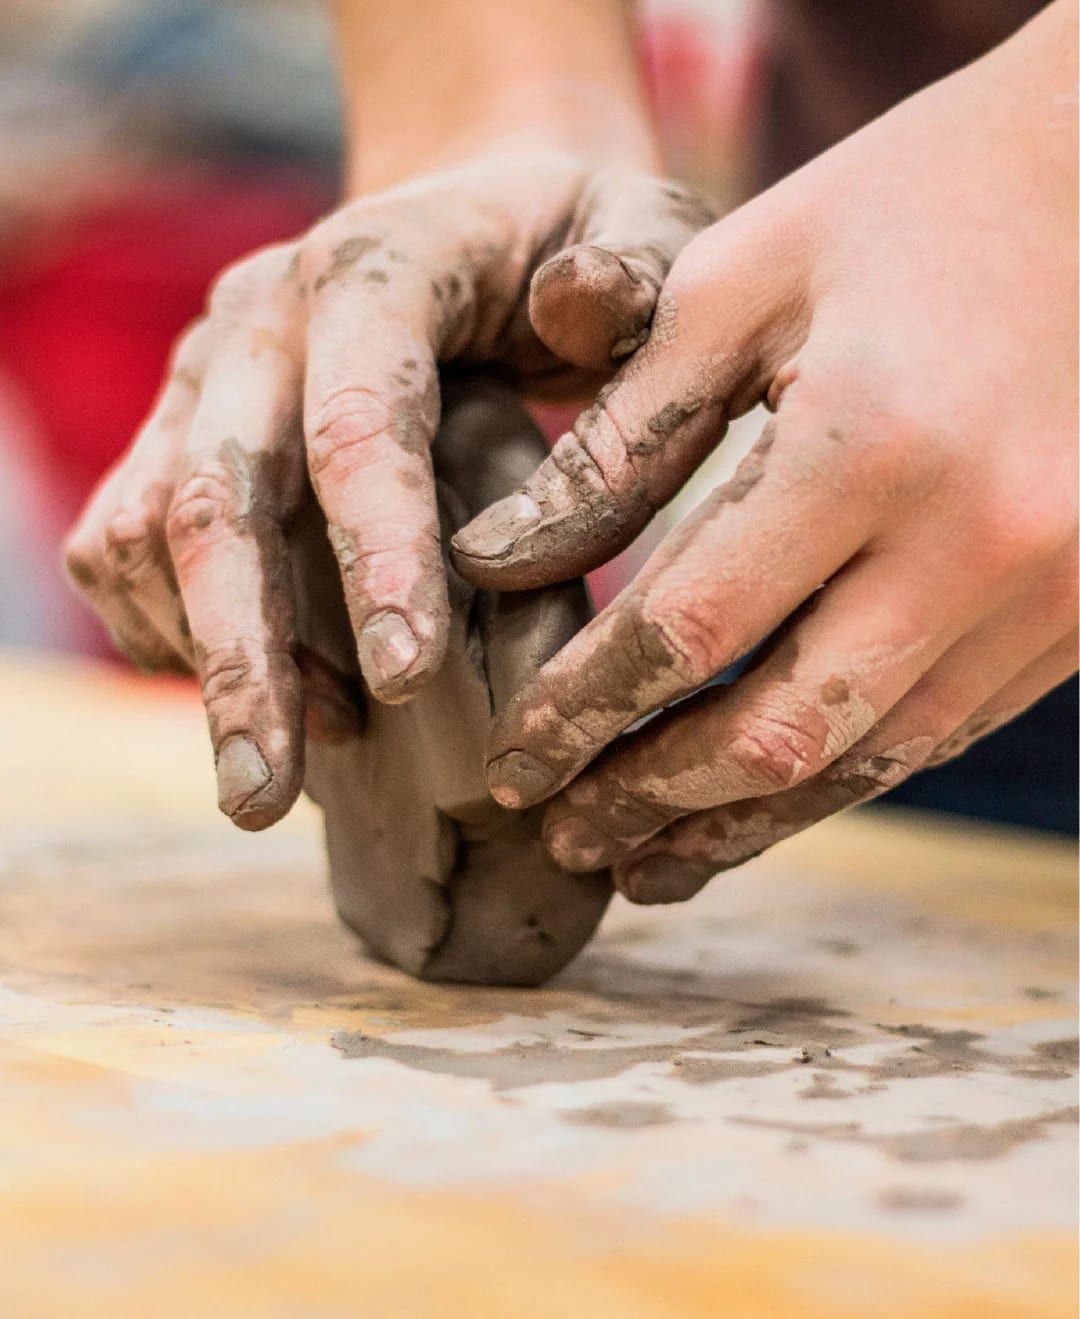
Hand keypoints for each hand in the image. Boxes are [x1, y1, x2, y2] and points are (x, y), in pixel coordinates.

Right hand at [64, 153, 711, 828]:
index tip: (406, 683)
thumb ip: (635, 271)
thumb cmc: (570, 242)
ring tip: (282, 770)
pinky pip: (124, 543)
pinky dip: (168, 633)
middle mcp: (261, 322)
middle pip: (216, 498)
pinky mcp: (178, 431)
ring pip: (147, 532)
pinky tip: (254, 696)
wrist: (470, 215)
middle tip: (263, 799)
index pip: (358, 420)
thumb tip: (578, 308)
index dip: (376, 554)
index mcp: (376, 271)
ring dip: (205, 659)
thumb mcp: (639, 227)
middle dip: (242, 658)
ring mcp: (204, 379)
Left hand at [451, 4, 1077, 901]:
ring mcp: (1052, 591)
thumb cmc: (904, 207)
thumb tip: (496, 560)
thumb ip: (618, 439)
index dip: (582, 711)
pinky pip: (937, 729)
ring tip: (642, 861)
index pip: (685, 629)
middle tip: (563, 834)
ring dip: (742, 823)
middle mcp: (979, 542)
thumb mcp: (738, 285)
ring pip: (865, 762)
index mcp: (872, 445)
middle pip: (775, 732)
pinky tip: (759, 797)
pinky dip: (835, 776)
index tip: (511, 763)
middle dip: (650, 798)